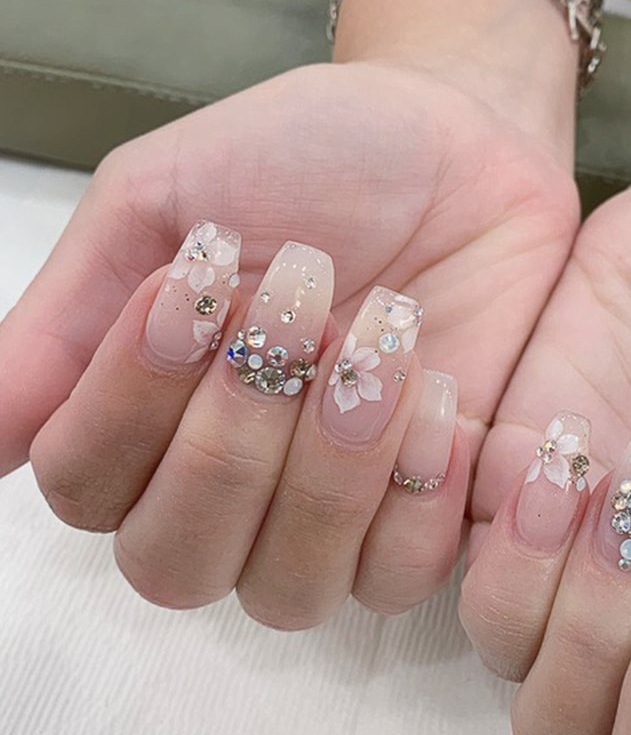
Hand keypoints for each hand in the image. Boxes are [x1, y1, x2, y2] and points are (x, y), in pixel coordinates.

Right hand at [0, 60, 578, 626]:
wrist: (459, 144)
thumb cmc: (305, 160)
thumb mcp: (163, 200)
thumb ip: (67, 316)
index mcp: (148, 419)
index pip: (86, 486)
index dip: (130, 402)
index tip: (196, 282)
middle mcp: (230, 493)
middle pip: (175, 565)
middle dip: (231, 440)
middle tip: (301, 308)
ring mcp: (330, 520)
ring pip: (287, 591)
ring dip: (327, 470)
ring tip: (380, 339)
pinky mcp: (426, 517)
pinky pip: (399, 576)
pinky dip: (414, 493)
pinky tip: (436, 394)